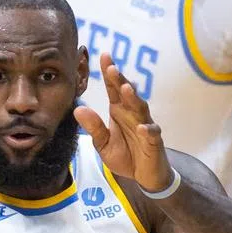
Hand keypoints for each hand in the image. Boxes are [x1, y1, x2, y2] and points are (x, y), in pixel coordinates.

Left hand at [74, 53, 172, 192]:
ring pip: (141, 109)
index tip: (104, 56)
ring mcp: (145, 126)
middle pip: (127, 94)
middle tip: (110, 68)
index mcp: (119, 112)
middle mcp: (133, 114)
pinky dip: (147, 130)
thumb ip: (94, 127)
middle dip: (119, 80)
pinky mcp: (154, 142)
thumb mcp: (103, 144)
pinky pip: (152, 134)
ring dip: (133, 99)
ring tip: (125, 88)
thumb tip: (78, 109)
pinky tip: (142, 128)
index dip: (109, 73)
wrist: (144, 176)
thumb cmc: (125, 155)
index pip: (113, 89)